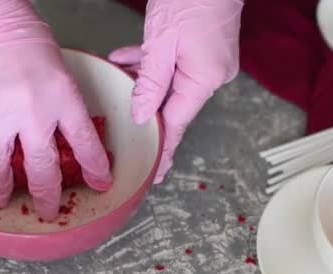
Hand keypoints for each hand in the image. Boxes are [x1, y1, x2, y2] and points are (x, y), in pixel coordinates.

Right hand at [0, 0, 112, 219]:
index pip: (86, 145)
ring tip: (3, 202)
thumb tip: (61, 129)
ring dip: (2, 192)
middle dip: (47, 198)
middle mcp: (34, 115)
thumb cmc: (23, 34)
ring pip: (0, 171)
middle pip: (43, 171)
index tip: (100, 184)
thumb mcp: (59, 68)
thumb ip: (61, 101)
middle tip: (47, 212)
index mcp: (63, 99)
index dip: (95, 169)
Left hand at [109, 0, 242, 182]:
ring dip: (145, 83)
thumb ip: (150, 82)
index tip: (155, 172)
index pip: (177, 123)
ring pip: (170, 83)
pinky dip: (152, 65)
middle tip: (125, 122)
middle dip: (146, 108)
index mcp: (205, 79)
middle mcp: (212, 75)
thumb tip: (142, 116)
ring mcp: (210, 62)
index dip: (163, 148)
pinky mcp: (205, 49)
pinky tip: (127, 59)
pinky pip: (175, 65)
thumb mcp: (162, 42)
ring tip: (119, 78)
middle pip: (173, 104)